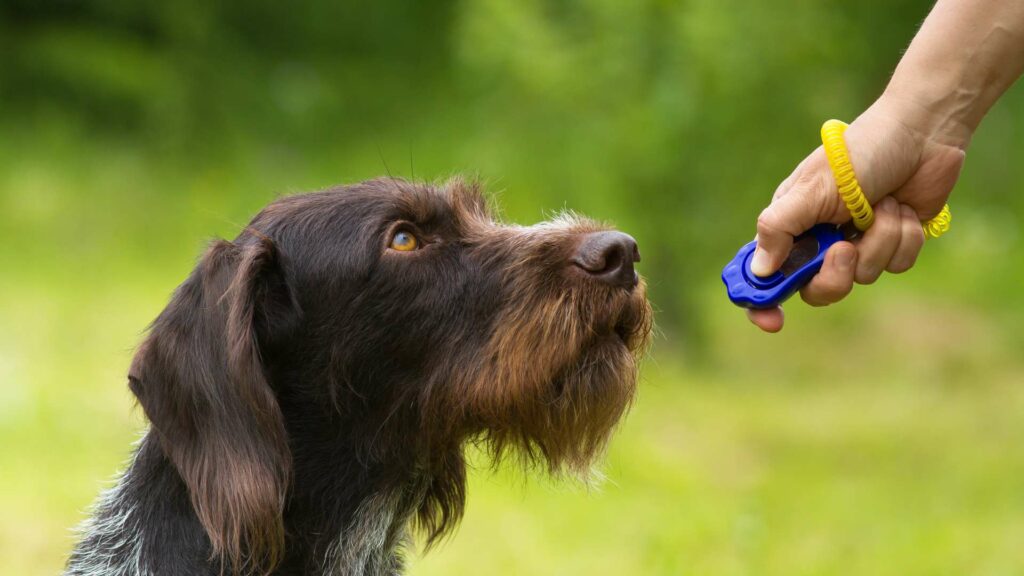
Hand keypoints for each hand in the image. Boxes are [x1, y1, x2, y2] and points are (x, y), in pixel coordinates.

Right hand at [746, 96, 965, 331]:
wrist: (921, 134)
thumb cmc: (859, 153)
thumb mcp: (811, 189)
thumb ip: (778, 229)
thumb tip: (759, 271)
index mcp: (790, 225)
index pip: (764, 274)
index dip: (763, 301)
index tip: (773, 322)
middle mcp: (819, 239)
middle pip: (817, 290)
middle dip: (836, 274)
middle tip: (845, 249)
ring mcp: (857, 243)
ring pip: (863, 277)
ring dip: (879, 240)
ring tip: (883, 205)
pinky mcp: (892, 243)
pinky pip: (896, 265)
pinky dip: (903, 237)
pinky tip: (903, 208)